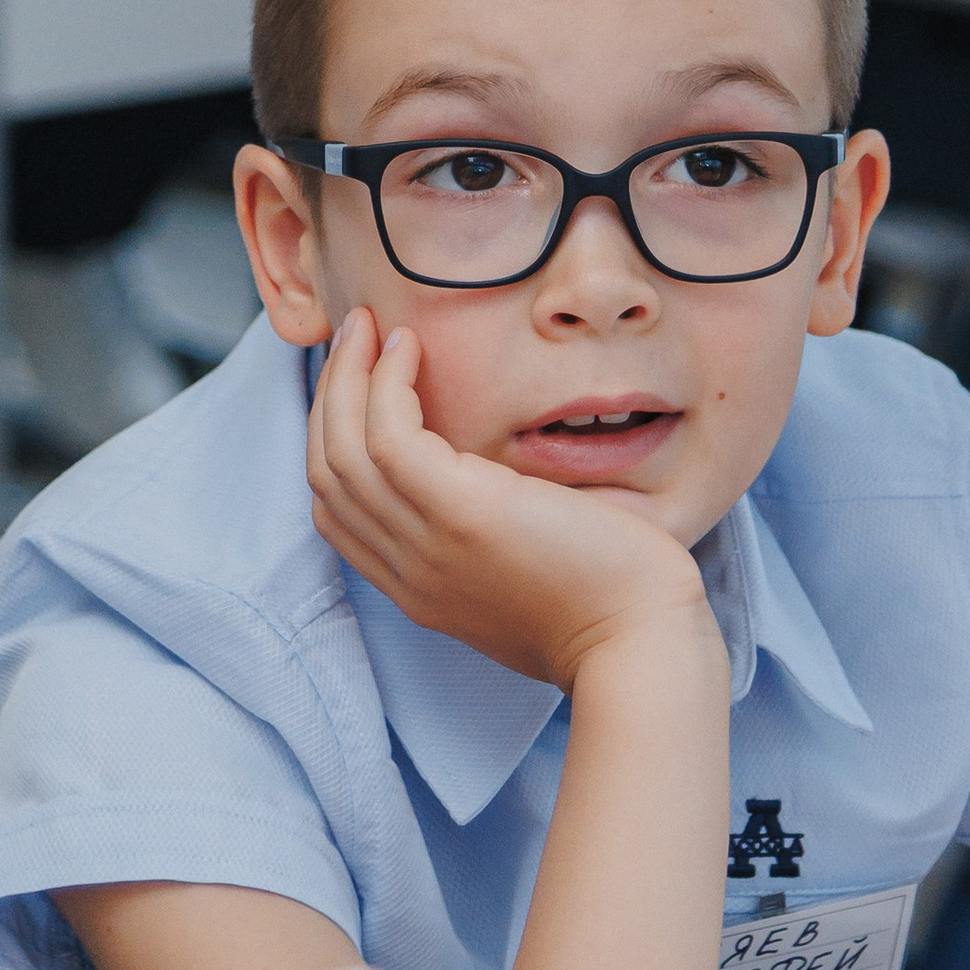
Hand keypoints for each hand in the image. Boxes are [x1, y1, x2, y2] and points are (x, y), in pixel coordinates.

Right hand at [307, 308, 715, 691]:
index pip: (337, 513)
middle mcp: (408, 570)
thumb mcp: (525, 576)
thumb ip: (487, 541)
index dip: (334, 441)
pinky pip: (388, 435)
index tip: (358, 388)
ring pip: (342, 449)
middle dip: (329, 397)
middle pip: (327, 475)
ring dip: (347, 376)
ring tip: (370, 327)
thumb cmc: (610, 604)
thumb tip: (497, 485)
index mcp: (419, 588)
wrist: (642, 642)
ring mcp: (427, 543)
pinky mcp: (461, 511)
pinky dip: (386, 383)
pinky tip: (411, 348)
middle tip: (354, 337)